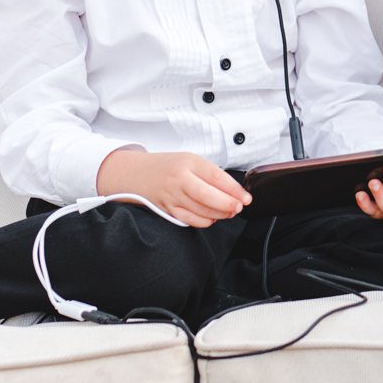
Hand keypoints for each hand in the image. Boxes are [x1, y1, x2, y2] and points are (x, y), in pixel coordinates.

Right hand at [95, 148, 249, 228]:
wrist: (136, 174)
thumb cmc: (167, 166)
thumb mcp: (191, 161)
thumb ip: (211, 174)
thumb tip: (235, 191)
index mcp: (188, 163)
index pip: (217, 177)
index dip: (235, 190)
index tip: (246, 198)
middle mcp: (179, 180)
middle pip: (209, 197)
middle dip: (229, 205)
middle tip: (239, 207)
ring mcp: (172, 197)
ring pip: (201, 211)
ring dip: (220, 214)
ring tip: (229, 211)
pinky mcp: (168, 210)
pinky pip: (190, 221)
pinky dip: (205, 221)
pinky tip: (212, 217)